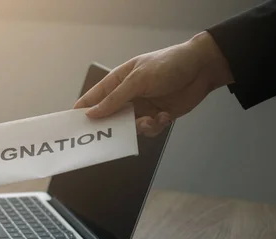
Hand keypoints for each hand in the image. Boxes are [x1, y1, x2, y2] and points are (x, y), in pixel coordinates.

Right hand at [74, 31, 233, 136]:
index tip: (73, 128)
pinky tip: (165, 117)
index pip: (93, 99)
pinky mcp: (157, 117)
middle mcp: (127, 96)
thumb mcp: (137, 80)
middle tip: (111, 136)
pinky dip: (155, 126)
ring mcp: (141, 107)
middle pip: (109, 118)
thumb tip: (91, 114)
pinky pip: (148, 130)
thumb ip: (114, 99)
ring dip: (139, 127)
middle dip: (112, 127)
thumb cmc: (167, 65)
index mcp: (117, 82)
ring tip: (150, 121)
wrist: (202, 68)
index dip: (82, 112)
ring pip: (129, 128)